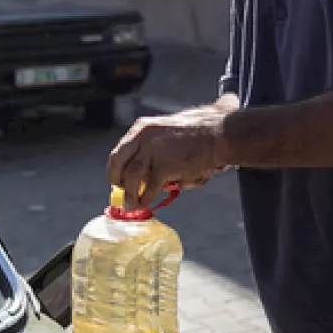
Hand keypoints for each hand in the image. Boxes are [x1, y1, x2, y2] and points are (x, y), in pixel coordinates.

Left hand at [107, 108, 227, 207]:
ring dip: (129, 193)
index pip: (119, 151)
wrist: (217, 133)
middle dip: (116, 180)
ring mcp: (154, 151)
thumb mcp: (164, 132)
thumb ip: (149, 148)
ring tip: (130, 204)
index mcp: (142, 129)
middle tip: (121, 192)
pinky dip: (145, 198)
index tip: (117, 181)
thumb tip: (139, 175)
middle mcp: (143, 137)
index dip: (115, 169)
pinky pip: (150, 187)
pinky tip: (144, 204)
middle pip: (118, 162)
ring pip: (131, 176)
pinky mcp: (166, 166)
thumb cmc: (194, 135)